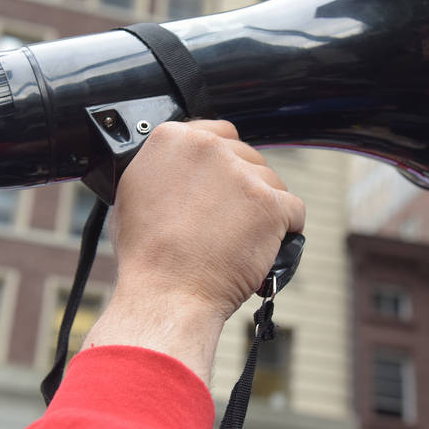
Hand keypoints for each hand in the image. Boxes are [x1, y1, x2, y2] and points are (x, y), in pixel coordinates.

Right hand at [82, 120, 304, 381]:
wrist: (167, 294)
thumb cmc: (146, 256)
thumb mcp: (134, 194)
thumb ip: (164, 167)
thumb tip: (183, 166)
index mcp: (172, 140)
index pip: (218, 133)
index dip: (223, 164)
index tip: (220, 186)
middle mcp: (209, 148)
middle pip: (247, 158)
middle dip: (243, 188)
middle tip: (226, 222)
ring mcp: (242, 174)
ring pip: (271, 182)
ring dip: (263, 209)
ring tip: (237, 241)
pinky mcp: (270, 203)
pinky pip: (294, 210)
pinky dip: (284, 231)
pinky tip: (261, 247)